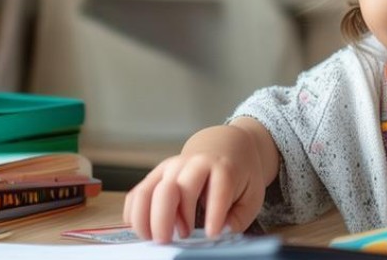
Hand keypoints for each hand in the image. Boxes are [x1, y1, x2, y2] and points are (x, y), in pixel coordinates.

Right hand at [124, 124, 270, 242]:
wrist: (225, 145)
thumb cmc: (239, 175)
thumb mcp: (251, 196)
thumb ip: (238, 219)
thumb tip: (219, 234)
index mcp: (223, 167)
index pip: (217, 190)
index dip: (213, 214)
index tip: (211, 234)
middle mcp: (193, 164)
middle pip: (172, 188)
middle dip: (167, 218)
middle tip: (173, 240)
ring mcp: (170, 167)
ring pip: (147, 191)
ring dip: (146, 219)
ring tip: (157, 239)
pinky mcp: (157, 174)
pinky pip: (137, 194)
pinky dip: (134, 215)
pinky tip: (143, 230)